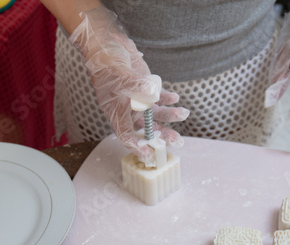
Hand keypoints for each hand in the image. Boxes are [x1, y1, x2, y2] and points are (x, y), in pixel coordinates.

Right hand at [69, 7, 188, 163]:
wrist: (106, 44)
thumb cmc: (106, 63)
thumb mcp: (120, 76)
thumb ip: (136, 86)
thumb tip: (153, 94)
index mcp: (116, 112)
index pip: (126, 135)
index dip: (137, 146)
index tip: (149, 154)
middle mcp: (127, 109)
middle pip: (145, 128)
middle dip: (162, 135)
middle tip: (177, 141)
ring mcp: (137, 99)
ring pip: (155, 114)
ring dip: (169, 116)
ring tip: (183, 114)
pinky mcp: (145, 88)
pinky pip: (158, 98)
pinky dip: (167, 99)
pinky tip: (175, 99)